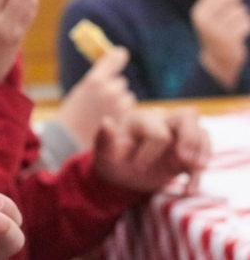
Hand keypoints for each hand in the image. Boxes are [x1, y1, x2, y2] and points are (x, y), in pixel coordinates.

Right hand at [57, 47, 134, 148]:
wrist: (68, 140)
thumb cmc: (71, 115)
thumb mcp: (81, 92)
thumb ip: (98, 82)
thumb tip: (117, 75)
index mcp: (95, 80)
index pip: (115, 58)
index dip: (118, 56)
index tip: (121, 53)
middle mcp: (109, 89)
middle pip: (120, 82)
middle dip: (114, 89)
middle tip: (99, 101)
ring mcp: (119, 105)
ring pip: (127, 97)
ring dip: (119, 102)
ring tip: (102, 113)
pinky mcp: (125, 119)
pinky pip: (129, 111)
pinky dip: (122, 115)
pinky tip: (108, 121)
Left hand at [93, 107, 209, 194]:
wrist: (121, 176)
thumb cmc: (112, 161)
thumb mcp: (104, 154)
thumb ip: (104, 139)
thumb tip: (106, 122)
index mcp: (140, 119)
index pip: (157, 132)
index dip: (151, 152)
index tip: (138, 168)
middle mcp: (161, 122)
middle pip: (187, 116)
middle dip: (190, 138)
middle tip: (184, 159)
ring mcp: (177, 136)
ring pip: (201, 131)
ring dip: (202, 152)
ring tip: (194, 170)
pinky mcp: (186, 153)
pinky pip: (203, 155)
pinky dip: (199, 173)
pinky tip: (188, 190)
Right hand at [192, 0, 249, 89]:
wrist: (217, 60)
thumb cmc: (220, 31)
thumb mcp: (214, 15)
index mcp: (200, 11)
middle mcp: (204, 19)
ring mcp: (215, 29)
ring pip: (238, 11)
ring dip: (243, 15)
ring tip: (236, 25)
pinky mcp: (227, 38)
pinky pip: (244, 23)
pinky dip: (245, 26)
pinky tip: (239, 34)